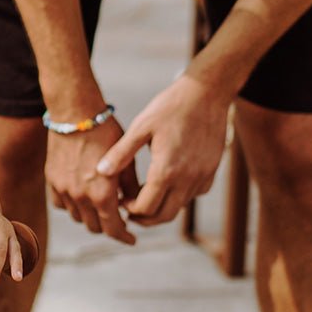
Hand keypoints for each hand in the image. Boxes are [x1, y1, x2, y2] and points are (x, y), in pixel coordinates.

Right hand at [45, 118, 138, 244]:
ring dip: (90, 216)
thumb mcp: (127, 161)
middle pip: (95, 227)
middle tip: (118, 217)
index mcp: (102, 194)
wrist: (75, 112)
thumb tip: (135, 206)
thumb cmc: (106, 132)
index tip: (131, 238)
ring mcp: (64, 189)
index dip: (124, 237)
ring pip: (78, 217)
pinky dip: (72, 205)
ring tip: (101, 203)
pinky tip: (81, 195)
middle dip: (109, 225)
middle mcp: (81, 196)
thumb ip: (131, 188)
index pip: (113, 230)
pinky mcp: (51, 180)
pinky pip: (61, 204)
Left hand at [96, 74, 229, 224]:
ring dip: (161, 208)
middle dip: (144, 218)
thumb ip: (121, 153)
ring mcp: (202, 177)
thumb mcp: (141, 126)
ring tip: (145, 197)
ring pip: (180, 208)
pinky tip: (167, 183)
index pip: (146, 208)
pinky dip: (178, 197)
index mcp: (166, 170)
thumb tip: (100, 172)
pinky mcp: (211, 172)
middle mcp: (187, 179)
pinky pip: (193, 195)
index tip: (120, 202)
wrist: (207, 93)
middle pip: (164, 216)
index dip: (130, 210)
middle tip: (130, 211)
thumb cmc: (170, 106)